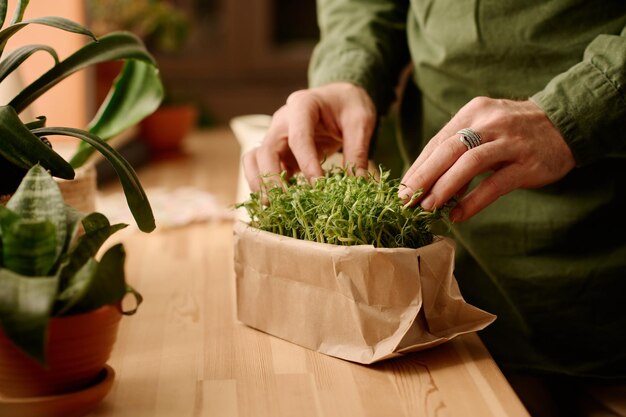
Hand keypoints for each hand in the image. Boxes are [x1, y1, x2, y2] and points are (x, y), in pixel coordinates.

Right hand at [242, 82, 375, 190]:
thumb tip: (357, 184)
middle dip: (272, 178)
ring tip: (271, 206)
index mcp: (303, 105)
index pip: (299, 136)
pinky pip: (261, 167)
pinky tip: (276, 203)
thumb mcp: (361, 122)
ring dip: (259, 182)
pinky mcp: (278, 151)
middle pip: (266, 149)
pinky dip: (264, 185)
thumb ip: (358, 151)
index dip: (307, 163)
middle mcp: (282, 120)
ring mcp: (276, 135)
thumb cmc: (349, 105)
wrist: (339, 98)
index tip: (319, 186)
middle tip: (284, 202)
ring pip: (255, 158)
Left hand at [399, 97, 575, 221]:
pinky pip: (495, 184)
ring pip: (469, 163)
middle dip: (423, 177)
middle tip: (406, 201)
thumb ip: (458, 148)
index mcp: (473, 112)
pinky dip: (473, 201)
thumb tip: (425, 180)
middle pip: (448, 150)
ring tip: (428, 208)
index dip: (418, 167)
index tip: (402, 189)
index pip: (438, 142)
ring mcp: (510, 141)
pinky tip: (458, 215)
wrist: (566, 123)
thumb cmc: (514, 131)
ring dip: (444, 188)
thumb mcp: (484, 128)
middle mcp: (490, 122)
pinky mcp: (528, 162)